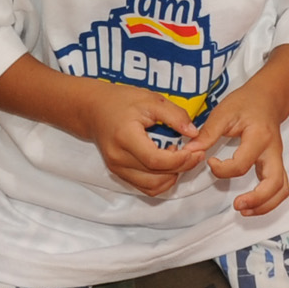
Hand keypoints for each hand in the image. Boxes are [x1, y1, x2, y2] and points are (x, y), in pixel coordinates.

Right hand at [79, 81, 204, 196]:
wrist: (93, 109)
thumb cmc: (121, 101)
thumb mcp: (151, 100)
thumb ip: (175, 116)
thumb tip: (194, 133)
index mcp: (125, 138)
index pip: (155, 160)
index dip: (179, 160)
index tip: (194, 150)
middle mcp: (118, 158)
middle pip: (156, 176)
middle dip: (181, 167)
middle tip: (195, 152)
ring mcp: (117, 169)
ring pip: (152, 186)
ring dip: (172, 176)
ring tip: (179, 157)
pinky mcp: (119, 173)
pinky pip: (145, 187)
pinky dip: (162, 180)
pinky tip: (168, 163)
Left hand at [197, 83, 288, 216]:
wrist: (267, 97)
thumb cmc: (245, 103)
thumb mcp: (224, 112)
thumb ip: (208, 133)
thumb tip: (190, 153)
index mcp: (259, 137)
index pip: (242, 164)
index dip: (222, 170)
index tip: (210, 162)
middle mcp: (273, 151)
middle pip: (275, 183)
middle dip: (257, 199)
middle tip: (237, 206)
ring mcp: (277, 159)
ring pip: (282, 189)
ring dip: (265, 205)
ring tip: (244, 210)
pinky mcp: (276, 164)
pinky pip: (280, 187)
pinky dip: (269, 201)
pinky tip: (252, 205)